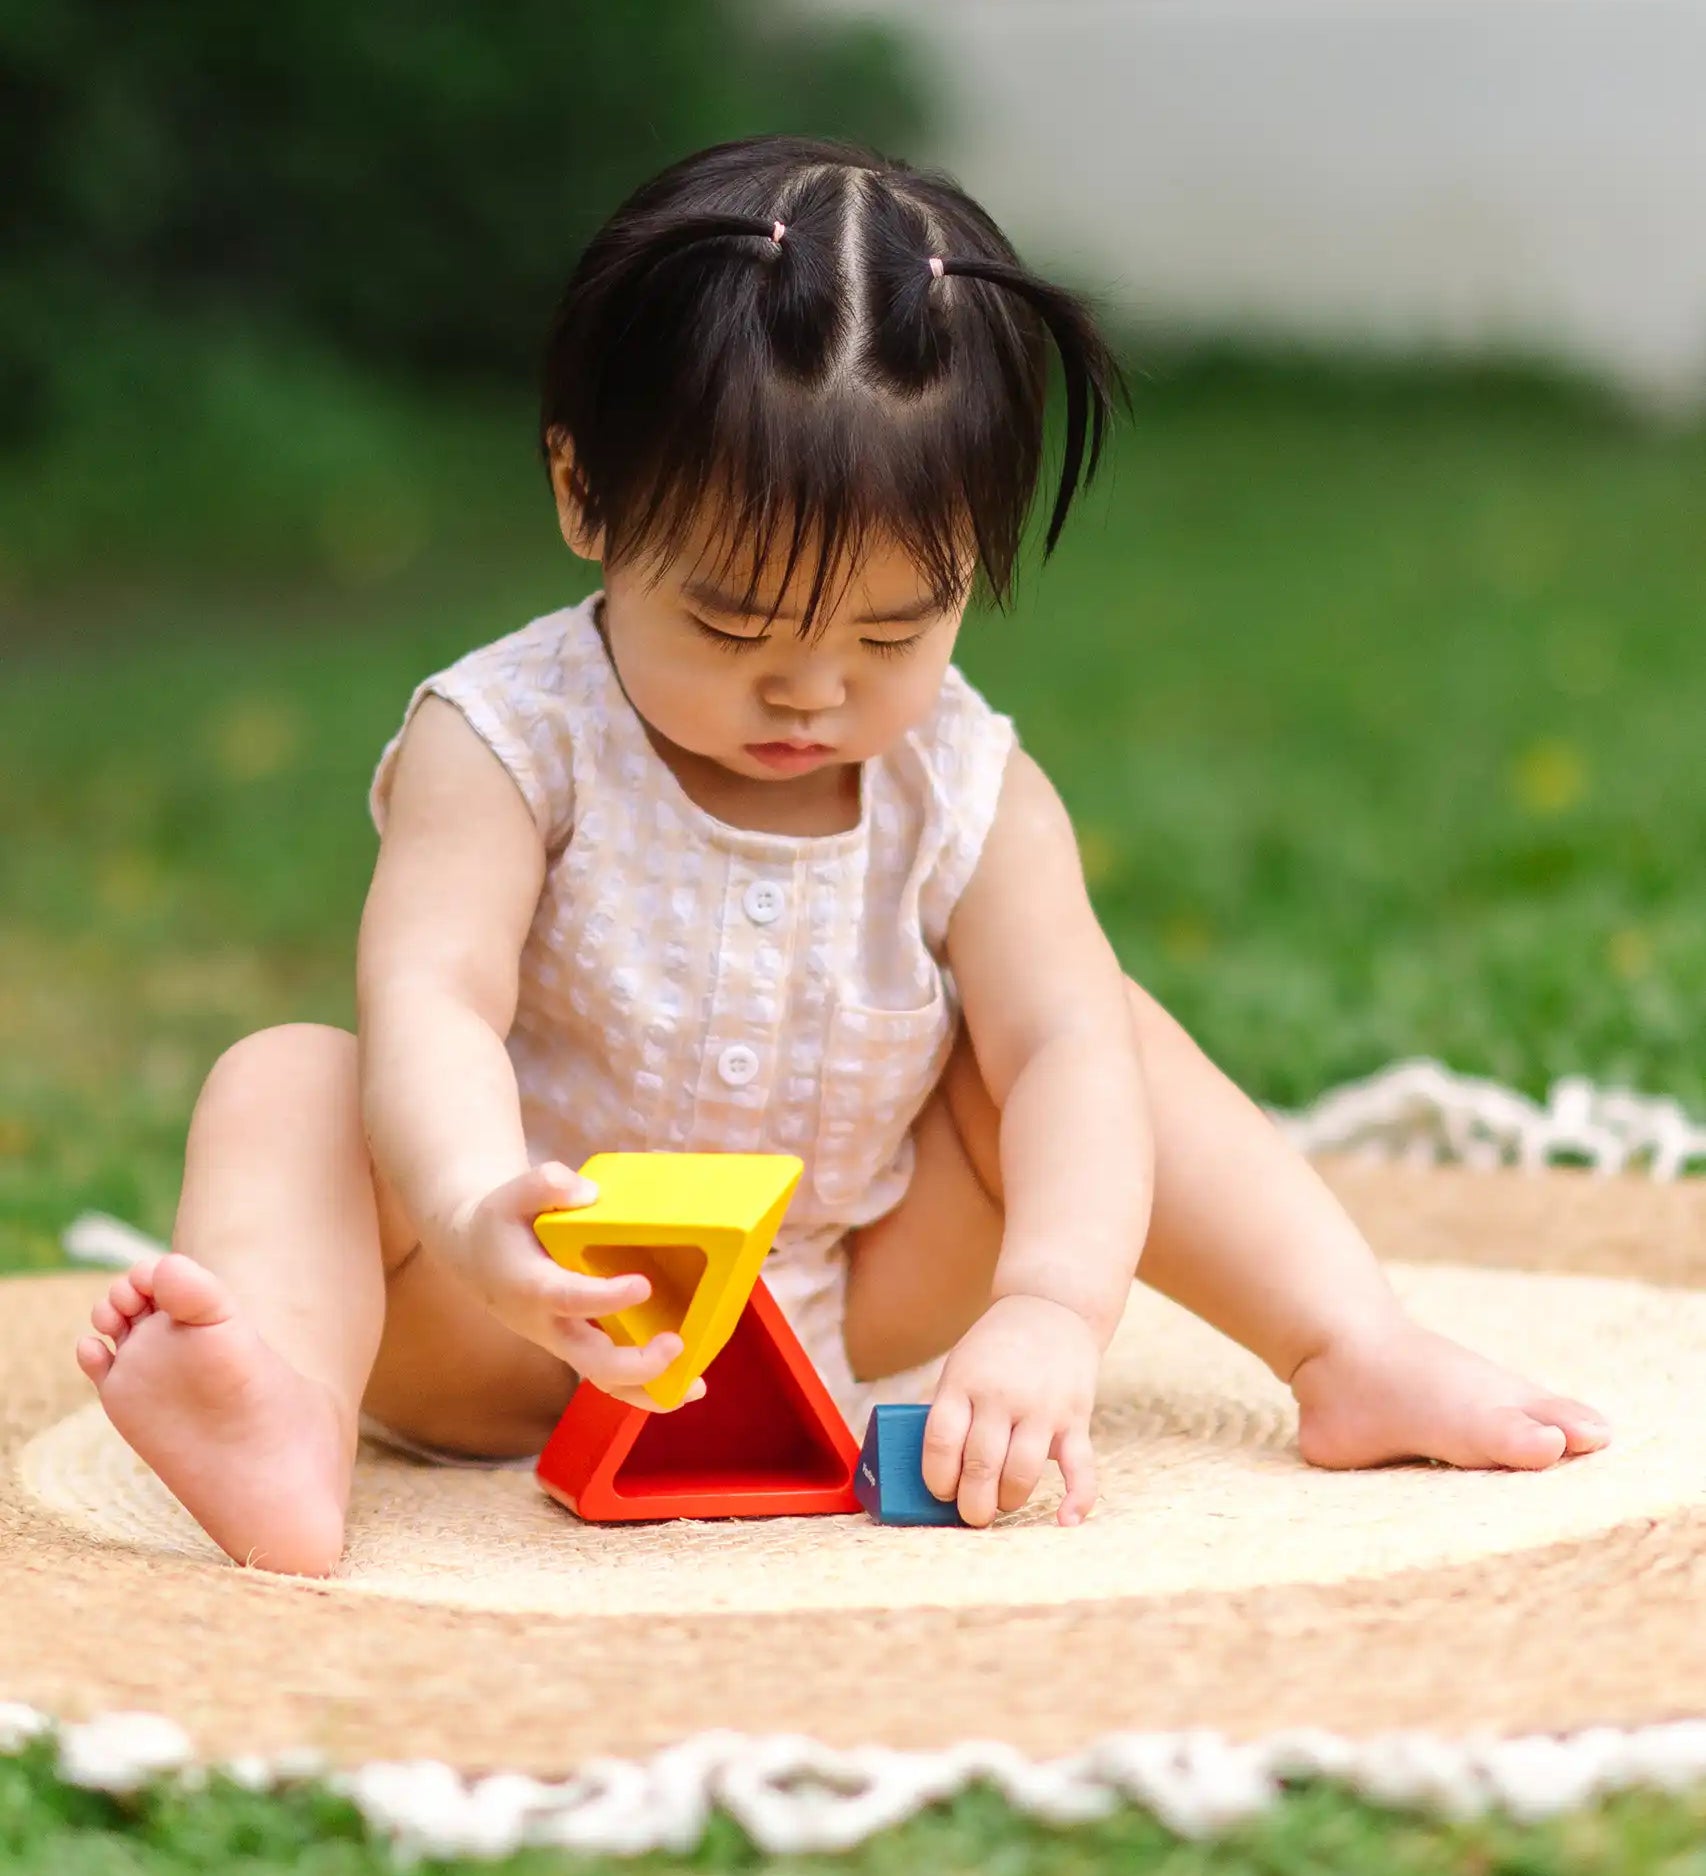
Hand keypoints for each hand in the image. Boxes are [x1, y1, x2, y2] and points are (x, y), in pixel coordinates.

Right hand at [445, 1162, 703, 1412]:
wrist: (477, 1256)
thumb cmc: (501, 1224)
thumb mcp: (509, 1195)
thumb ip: (544, 1186)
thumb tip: (588, 1193)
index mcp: (532, 1287)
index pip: (569, 1299)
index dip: (606, 1298)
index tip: (644, 1285)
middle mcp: (550, 1325)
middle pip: (591, 1361)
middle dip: (636, 1363)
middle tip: (676, 1344)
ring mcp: (567, 1342)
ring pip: (605, 1381)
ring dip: (649, 1391)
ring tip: (695, 1387)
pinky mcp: (581, 1346)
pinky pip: (613, 1376)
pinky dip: (648, 1386)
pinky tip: (689, 1383)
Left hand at [922, 1294, 1099, 1526]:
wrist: (1052, 1309)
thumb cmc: (995, 1351)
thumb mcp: (960, 1367)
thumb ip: (951, 1414)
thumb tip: (937, 1477)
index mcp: (964, 1382)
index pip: (941, 1441)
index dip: (937, 1478)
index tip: (941, 1492)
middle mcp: (1002, 1395)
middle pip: (981, 1464)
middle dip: (973, 1503)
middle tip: (972, 1514)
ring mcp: (1042, 1407)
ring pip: (1022, 1472)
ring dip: (1009, 1500)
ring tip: (1002, 1502)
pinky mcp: (1076, 1418)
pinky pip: (1080, 1467)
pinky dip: (1077, 1499)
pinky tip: (1065, 1520)